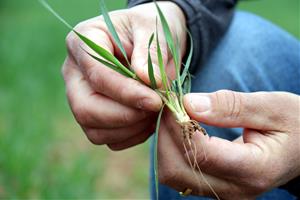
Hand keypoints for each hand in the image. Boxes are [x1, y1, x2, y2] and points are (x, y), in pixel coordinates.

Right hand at [62, 2, 185, 149]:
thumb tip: (147, 80)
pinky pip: (107, 139)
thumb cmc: (149, 29)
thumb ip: (149, 52)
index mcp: (82, 43)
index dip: (125, 92)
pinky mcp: (94, 116)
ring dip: (130, 128)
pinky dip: (131, 136)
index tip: (155, 100)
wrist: (151, 40)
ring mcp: (81, 97)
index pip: (96, 74)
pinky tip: (148, 121)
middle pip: (85, 108)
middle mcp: (75, 74)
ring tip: (156, 112)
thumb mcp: (152, 29)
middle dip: (124, 116)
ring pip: (94, 129)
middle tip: (156, 107)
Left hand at [158, 90, 299, 198]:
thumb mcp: (270, 107)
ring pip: (171, 174)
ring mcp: (222, 192)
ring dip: (164, 142)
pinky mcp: (213, 186)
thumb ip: (230, 106)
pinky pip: (178, 173)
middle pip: (176, 168)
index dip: (180, 124)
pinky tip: (178, 129)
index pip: (201, 153)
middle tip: (170, 105)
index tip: (177, 100)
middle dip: (165, 134)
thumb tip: (189, 103)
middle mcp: (235, 189)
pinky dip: (170, 150)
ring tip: (173, 115)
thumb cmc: (293, 123)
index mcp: (255, 169)